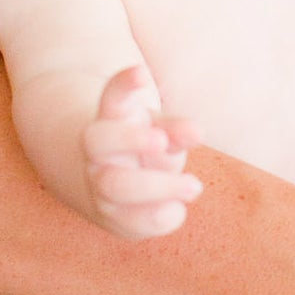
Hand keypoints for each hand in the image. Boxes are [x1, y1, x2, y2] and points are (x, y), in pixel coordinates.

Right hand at [82, 66, 201, 238]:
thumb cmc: (147, 147)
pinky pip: (129, 221)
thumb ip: (177, 130)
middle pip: (98, 141)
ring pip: (114, 185)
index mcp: (111, 119)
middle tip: (162, 141)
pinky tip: (175, 212)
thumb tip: (197, 132)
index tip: (142, 72)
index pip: (111, 96)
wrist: (111, 186)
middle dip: (129, 139)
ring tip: (194, 186)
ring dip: (155, 187)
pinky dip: (155, 219)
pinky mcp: (113, 216)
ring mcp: (101, 184)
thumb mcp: (162, 130)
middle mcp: (99, 152)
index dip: (124, 84)